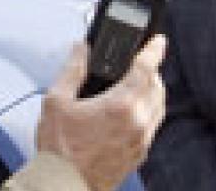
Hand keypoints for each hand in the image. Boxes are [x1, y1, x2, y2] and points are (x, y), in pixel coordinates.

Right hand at [35, 35, 166, 190]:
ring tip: (136, 83)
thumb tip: (81, 48)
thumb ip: (72, 70)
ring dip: (152, 90)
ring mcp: (141, 140)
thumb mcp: (56, 101)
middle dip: (151, 70)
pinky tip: (131, 110)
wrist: (64, 184)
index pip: (146, 69)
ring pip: (159, 106)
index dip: (154, 49)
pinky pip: (153, 125)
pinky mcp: (140, 154)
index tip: (158, 40)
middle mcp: (138, 122)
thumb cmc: (59, 148)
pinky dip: (148, 110)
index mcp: (120, 105)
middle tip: (140, 61)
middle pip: (157, 86)